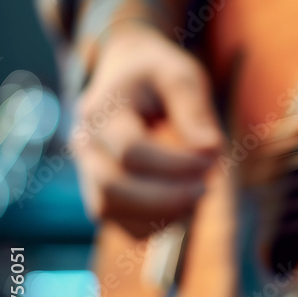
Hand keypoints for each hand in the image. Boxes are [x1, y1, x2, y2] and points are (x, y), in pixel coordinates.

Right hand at [70, 22, 221, 235]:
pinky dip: (156, 224)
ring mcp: (87, 170)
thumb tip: (212, 151)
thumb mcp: (181, 75)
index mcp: (102, 109)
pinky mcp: (102, 191)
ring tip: (199, 194)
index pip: (130, 150)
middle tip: (207, 187)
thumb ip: (195, 109)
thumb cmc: (158, 72)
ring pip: (109, 212)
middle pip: (111, 187)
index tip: (211, 158)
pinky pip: (121, 224)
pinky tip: (185, 205)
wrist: (127, 72)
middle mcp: (85, 143)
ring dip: (161, 213)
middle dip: (167, 196)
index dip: (175, 163)